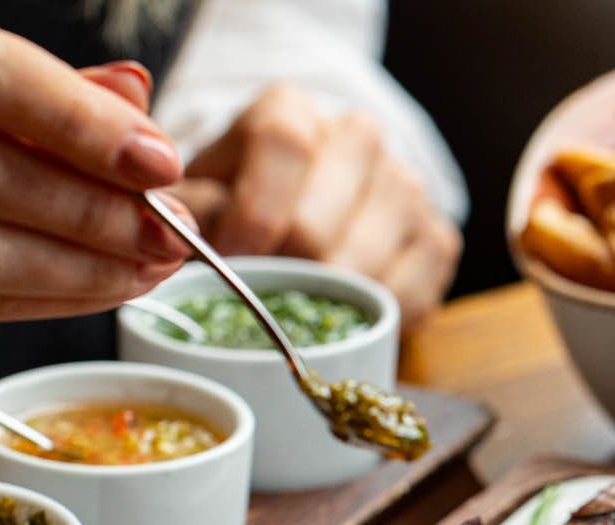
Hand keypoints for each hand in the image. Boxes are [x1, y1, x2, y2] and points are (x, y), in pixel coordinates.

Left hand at [181, 84, 461, 325]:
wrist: (297, 217)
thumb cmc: (234, 209)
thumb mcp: (195, 197)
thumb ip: (184, 210)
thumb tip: (178, 235)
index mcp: (292, 112)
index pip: (282, 145)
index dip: (252, 213)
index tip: (229, 257)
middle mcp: (359, 138)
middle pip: (318, 225)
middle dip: (277, 274)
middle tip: (256, 293)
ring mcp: (406, 188)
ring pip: (362, 267)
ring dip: (320, 302)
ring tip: (293, 305)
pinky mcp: (437, 239)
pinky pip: (407, 297)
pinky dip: (368, 321)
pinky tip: (339, 317)